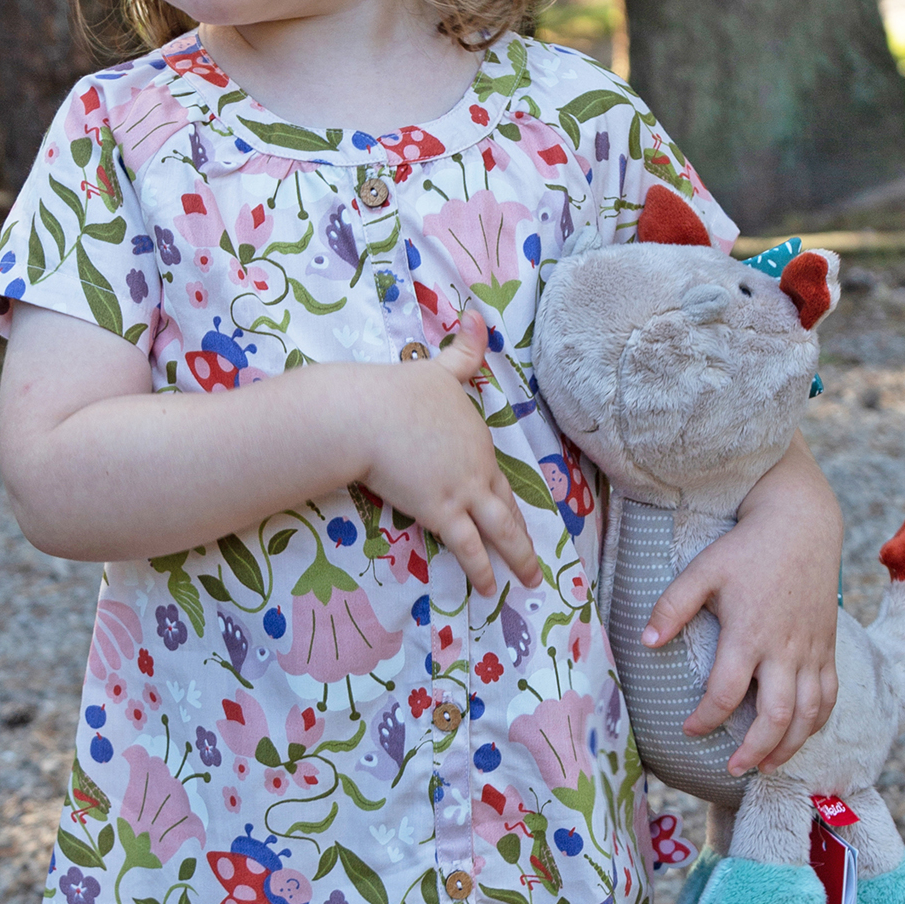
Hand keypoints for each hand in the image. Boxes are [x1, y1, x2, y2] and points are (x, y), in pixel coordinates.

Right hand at [356, 309, 541, 598]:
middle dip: (522, 536)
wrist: (366, 415)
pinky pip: (469, 547)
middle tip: (537, 563)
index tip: (514, 516)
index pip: (497, 475)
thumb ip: (463, 349)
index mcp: (477, 438)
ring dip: (517, 558)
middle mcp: (479, 466)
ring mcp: (463, 490)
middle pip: (507, 507)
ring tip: (528, 581)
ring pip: (499, 531)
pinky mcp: (441, 510)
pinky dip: (482, 569)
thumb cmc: (396, 391)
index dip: (506, 498)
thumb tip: (476, 314)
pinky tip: (490, 589)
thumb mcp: (437, 369)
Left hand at [641, 437, 841, 773]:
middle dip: (754, 749)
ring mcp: (811, 650)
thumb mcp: (702, 570)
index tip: (689, 729)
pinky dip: (816, 723)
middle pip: (775, 715)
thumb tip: (646, 642)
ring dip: (789, 746)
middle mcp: (784, 648)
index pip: (726, 692)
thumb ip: (671, 606)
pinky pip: (830, 696)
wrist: (802, 524)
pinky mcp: (829, 647)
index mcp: (749, 633)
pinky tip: (799, 737)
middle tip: (733, 769)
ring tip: (765, 766)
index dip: (706, 718)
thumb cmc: (745, 548)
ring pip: (809, 714)